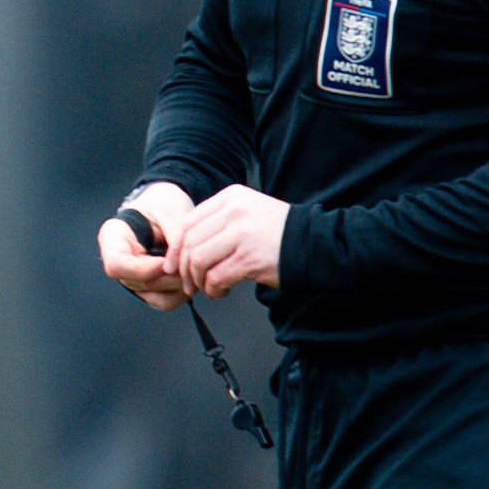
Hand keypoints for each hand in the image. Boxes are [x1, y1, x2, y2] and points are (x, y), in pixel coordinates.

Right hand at [97, 182, 198, 313]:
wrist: (168, 205)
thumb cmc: (164, 201)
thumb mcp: (171, 210)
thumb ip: (175, 238)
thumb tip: (177, 267)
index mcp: (113, 237)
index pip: (116, 265)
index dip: (143, 268)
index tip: (167, 261)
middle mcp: (120, 261)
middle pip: (138, 282)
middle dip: (170, 278)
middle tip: (194, 266)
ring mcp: (133, 276)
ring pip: (153, 296)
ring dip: (178, 288)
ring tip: (196, 271)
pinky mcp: (150, 286)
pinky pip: (164, 300)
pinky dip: (181, 294)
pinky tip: (193, 278)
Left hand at [174, 183, 288, 298]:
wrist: (316, 244)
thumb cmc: (278, 233)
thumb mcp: (248, 212)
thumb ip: (219, 221)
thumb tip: (184, 245)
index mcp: (231, 197)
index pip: (188, 222)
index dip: (176, 248)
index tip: (173, 264)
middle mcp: (235, 212)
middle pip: (190, 242)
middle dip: (183, 268)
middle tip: (188, 282)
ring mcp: (242, 235)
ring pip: (198, 260)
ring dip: (197, 281)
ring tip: (206, 288)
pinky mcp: (250, 258)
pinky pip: (216, 277)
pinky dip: (212, 288)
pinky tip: (220, 291)